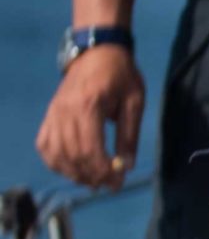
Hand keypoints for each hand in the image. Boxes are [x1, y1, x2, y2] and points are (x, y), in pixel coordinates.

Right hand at [36, 47, 146, 188]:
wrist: (97, 52)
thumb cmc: (121, 75)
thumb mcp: (134, 102)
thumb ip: (129, 135)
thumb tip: (127, 165)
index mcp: (88, 105)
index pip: (89, 148)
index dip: (102, 171)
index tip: (117, 182)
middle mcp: (65, 111)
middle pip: (72, 154)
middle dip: (91, 176)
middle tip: (109, 186)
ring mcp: (53, 113)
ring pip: (56, 153)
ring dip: (74, 173)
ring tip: (93, 181)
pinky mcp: (49, 115)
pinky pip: (44, 144)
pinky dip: (55, 161)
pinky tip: (70, 169)